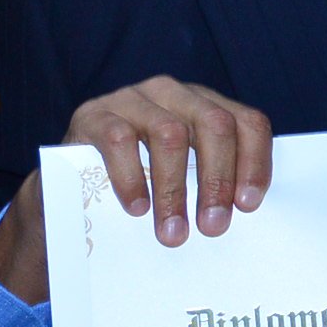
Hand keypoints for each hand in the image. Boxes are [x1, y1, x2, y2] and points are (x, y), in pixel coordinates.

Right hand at [0, 78, 273, 302]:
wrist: (72, 187)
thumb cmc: (140, 188)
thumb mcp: (182, 181)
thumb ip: (210, 186)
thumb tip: (242, 221)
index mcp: (206, 105)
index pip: (248, 123)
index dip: (254, 162)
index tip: (248, 206)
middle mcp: (173, 93)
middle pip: (215, 124)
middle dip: (218, 179)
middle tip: (213, 227)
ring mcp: (132, 98)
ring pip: (170, 133)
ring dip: (175, 190)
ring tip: (173, 233)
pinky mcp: (95, 114)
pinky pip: (119, 140)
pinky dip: (132, 178)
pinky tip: (137, 209)